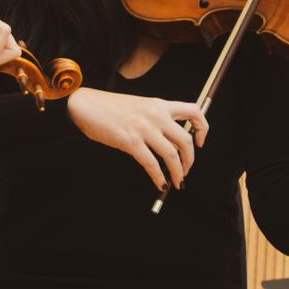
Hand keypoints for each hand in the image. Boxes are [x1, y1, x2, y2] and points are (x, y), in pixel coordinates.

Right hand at [66, 87, 207, 189]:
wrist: (85, 105)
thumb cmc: (109, 108)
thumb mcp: (140, 105)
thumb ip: (156, 118)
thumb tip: (169, 140)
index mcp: (160, 104)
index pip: (194, 111)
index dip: (203, 128)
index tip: (200, 142)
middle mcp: (156, 115)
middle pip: (185, 140)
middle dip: (190, 160)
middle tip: (187, 170)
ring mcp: (144, 128)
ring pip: (172, 155)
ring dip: (178, 173)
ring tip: (177, 183)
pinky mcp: (130, 141)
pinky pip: (151, 164)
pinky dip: (158, 177)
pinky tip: (159, 184)